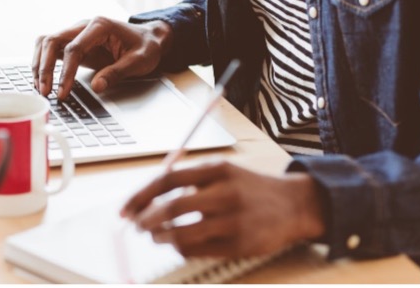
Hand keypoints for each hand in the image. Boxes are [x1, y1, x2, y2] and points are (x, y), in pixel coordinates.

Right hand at [32, 17, 172, 99]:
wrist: (148, 38)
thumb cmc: (145, 47)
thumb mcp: (139, 61)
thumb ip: (117, 73)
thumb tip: (97, 86)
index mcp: (99, 26)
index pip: (74, 48)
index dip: (65, 72)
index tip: (63, 92)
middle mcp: (83, 26)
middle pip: (52, 41)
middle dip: (44, 67)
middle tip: (45, 91)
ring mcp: (76, 33)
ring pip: (46, 43)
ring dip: (39, 64)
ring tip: (40, 88)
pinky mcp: (73, 42)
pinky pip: (51, 49)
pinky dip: (43, 63)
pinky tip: (43, 81)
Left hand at [120, 162, 324, 257]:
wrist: (294, 204)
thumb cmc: (248, 187)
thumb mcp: (222, 171)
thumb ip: (188, 180)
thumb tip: (147, 198)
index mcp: (217, 169)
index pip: (167, 179)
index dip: (141, 196)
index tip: (125, 209)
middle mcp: (225, 192)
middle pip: (173, 206)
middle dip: (146, 219)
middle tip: (137, 225)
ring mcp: (234, 220)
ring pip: (183, 232)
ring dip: (161, 237)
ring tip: (156, 235)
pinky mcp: (240, 244)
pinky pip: (198, 250)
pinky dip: (181, 249)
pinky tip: (179, 244)